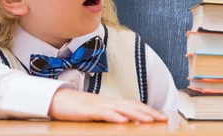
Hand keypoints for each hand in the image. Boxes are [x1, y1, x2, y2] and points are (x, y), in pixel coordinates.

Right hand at [48, 88, 167, 122]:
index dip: (149, 110)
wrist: (59, 100)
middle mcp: (109, 102)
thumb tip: (126, 122)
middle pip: (133, 106)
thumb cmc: (79, 108)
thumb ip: (112, 115)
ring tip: (149, 120)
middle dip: (149, 112)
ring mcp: (100, 105)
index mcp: (112, 103)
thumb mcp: (99, 112)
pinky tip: (123, 121)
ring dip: (137, 114)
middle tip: (163, 119)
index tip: (162, 117)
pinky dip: (114, 116)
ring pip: (122, 109)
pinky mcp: (90, 110)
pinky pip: (104, 113)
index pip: (134, 105)